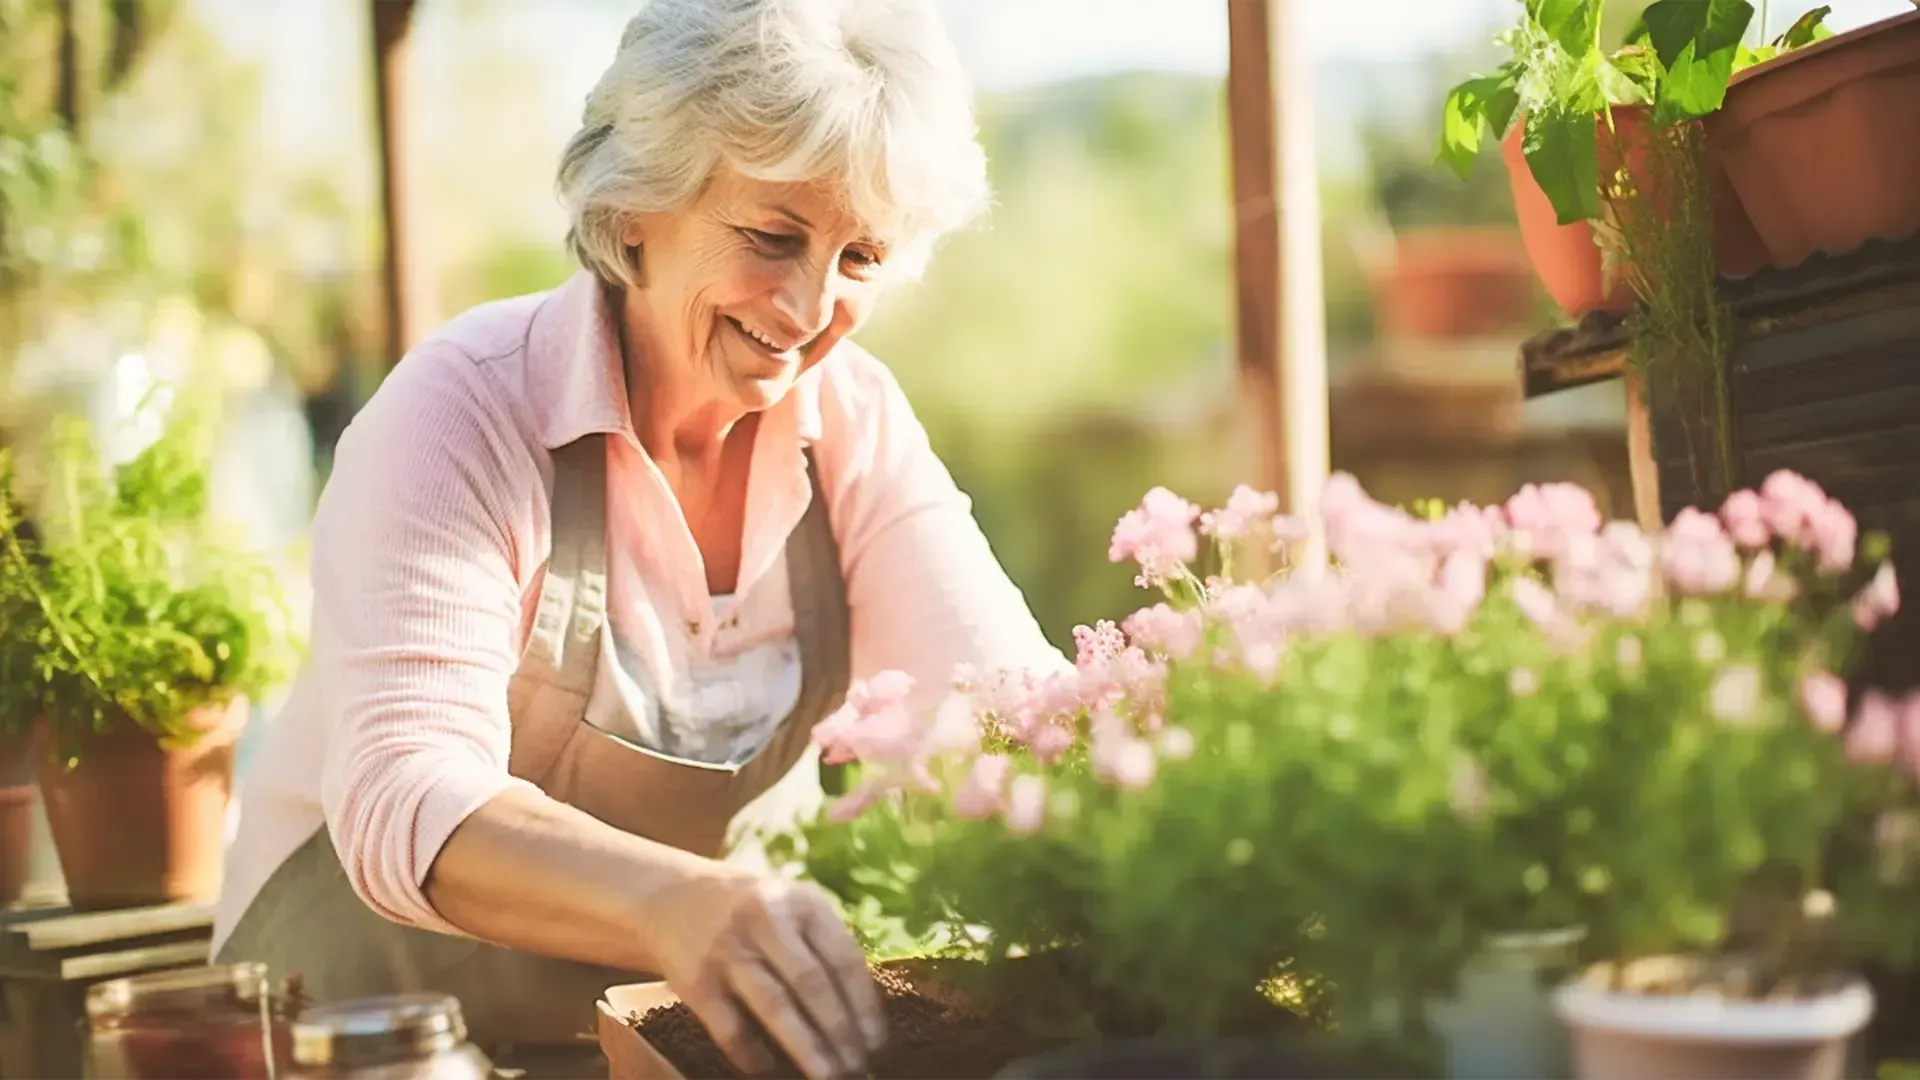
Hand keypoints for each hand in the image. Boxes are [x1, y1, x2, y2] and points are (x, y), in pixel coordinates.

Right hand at [649, 868, 885, 1077]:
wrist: (672, 897)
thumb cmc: (753, 913)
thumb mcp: (792, 907)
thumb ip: (825, 945)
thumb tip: (865, 1016)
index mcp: (802, 902)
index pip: (844, 959)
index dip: (865, 1006)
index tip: (879, 1043)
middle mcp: (766, 920)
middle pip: (813, 984)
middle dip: (841, 1033)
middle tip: (858, 1069)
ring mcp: (728, 949)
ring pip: (775, 1006)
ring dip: (807, 1048)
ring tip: (828, 1076)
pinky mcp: (695, 980)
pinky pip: (730, 1027)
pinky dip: (751, 1053)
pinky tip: (768, 1068)